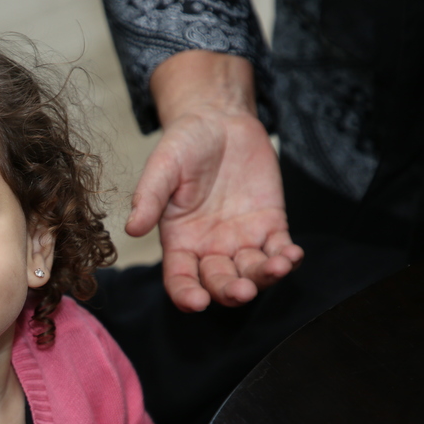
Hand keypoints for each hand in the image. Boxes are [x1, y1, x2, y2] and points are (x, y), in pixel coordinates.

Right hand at [130, 51, 302, 311]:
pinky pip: (279, 249)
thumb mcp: (162, 167)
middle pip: (219, 282)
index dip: (186, 294)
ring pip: (253, 272)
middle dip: (231, 291)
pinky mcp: (270, 225)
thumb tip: (131, 228)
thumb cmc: (184, 144)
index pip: (180, 279)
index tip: (197, 302)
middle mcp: (210, 248)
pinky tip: (293, 256)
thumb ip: (149, 197)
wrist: (219, 121)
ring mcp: (242, 239)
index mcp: (180, 241)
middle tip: (241, 290)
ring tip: (277, 266)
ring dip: (265, 276)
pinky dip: (288, 258)